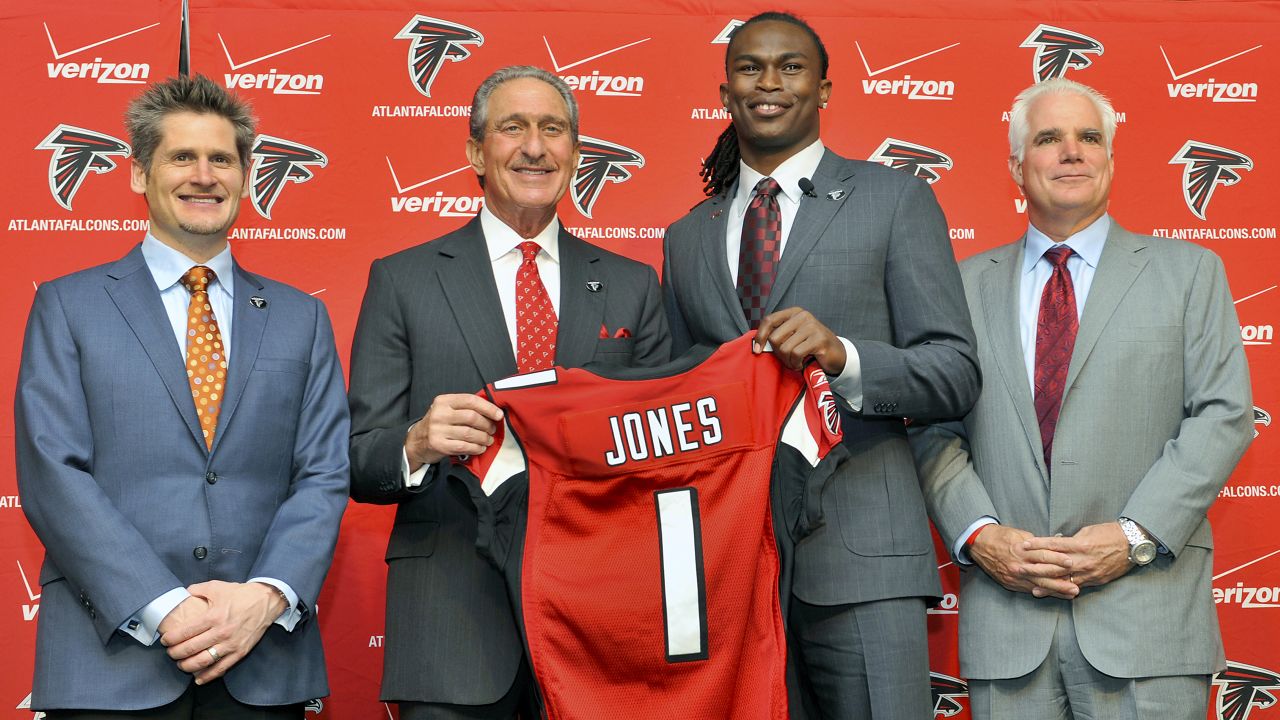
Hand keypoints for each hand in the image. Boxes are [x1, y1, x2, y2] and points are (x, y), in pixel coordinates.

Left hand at [161, 581, 288, 683]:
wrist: (267, 601)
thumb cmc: (241, 594)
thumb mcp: (218, 587)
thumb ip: (198, 590)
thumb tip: (184, 593)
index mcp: (213, 616)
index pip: (185, 632)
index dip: (171, 638)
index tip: (165, 640)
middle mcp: (221, 632)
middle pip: (190, 648)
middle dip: (175, 653)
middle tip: (170, 653)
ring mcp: (231, 644)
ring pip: (203, 661)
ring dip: (187, 666)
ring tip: (181, 664)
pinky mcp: (240, 652)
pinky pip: (221, 668)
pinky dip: (208, 676)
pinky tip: (198, 679)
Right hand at [406, 393, 503, 468]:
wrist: (417, 441)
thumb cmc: (439, 424)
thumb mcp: (447, 409)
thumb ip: (465, 408)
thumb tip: (493, 411)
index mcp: (444, 401)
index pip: (470, 400)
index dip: (488, 408)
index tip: (499, 415)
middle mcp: (439, 414)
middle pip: (472, 417)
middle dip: (487, 424)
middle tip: (492, 430)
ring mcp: (438, 430)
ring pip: (470, 433)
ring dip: (484, 438)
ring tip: (488, 440)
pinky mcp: (439, 445)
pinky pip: (464, 446)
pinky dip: (476, 448)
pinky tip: (480, 448)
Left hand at [753, 307, 846, 373]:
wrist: (836, 354)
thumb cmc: (810, 346)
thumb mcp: (793, 336)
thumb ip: (778, 335)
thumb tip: (757, 345)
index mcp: (794, 312)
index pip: (769, 320)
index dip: (760, 336)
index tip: (757, 351)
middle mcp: (803, 316)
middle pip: (775, 337)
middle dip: (778, 353)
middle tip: (788, 359)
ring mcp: (812, 326)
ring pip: (785, 348)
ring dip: (788, 361)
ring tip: (796, 362)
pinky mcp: (819, 339)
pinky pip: (796, 354)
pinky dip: (796, 363)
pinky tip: (802, 364)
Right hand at [969, 525, 1078, 598]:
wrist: (979, 544)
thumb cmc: (1000, 536)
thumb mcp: (1019, 535)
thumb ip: (1037, 543)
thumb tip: (1054, 547)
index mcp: (1020, 550)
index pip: (1042, 555)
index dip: (1057, 559)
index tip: (1071, 561)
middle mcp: (1018, 565)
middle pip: (1043, 574)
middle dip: (1061, 580)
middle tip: (1076, 585)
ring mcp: (1014, 576)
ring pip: (1039, 584)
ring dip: (1056, 590)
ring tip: (1071, 593)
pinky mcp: (1010, 583)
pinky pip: (1029, 589)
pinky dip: (1043, 592)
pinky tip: (1054, 594)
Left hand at [1021, 522, 1132, 589]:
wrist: (1133, 543)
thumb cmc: (1109, 533)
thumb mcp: (1087, 531)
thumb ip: (1071, 540)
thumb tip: (1057, 544)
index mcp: (1079, 544)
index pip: (1053, 545)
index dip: (1037, 546)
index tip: (1023, 546)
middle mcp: (1083, 559)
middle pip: (1055, 565)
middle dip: (1036, 568)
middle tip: (1019, 570)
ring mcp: (1090, 572)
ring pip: (1065, 580)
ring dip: (1049, 585)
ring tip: (1033, 589)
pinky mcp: (1097, 580)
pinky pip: (1079, 586)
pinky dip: (1066, 590)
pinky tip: (1057, 594)